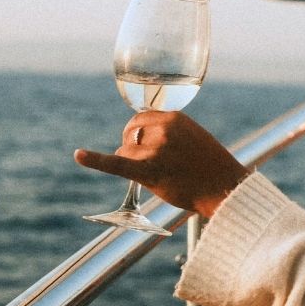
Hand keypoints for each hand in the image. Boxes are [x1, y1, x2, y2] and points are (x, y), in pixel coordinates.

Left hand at [75, 112, 250, 218]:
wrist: (226, 188)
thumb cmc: (211, 166)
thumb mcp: (193, 136)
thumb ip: (169, 132)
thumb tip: (140, 134)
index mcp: (174, 117)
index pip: (140, 119)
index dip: (138, 134)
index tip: (145, 145)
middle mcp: (163, 130)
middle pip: (129, 134)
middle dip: (132, 147)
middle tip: (150, 163)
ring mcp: (155, 150)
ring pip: (125, 152)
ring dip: (133, 164)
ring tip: (158, 176)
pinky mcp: (149, 171)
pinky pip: (116, 164)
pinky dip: (95, 160)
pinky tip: (79, 156)